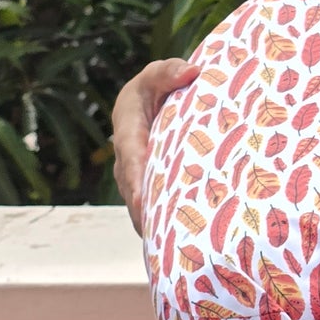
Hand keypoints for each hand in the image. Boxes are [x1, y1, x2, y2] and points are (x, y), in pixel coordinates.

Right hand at [111, 58, 198, 233]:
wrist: (153, 103)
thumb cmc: (157, 86)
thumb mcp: (158, 75)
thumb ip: (170, 72)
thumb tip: (191, 70)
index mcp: (128, 132)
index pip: (131, 159)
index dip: (137, 181)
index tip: (143, 200)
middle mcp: (128, 161)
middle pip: (136, 192)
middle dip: (147, 215)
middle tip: (164, 238)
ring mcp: (137, 179)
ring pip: (144, 206)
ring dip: (157, 226)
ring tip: (177, 248)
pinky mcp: (149, 189)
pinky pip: (154, 209)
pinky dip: (164, 226)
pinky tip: (185, 245)